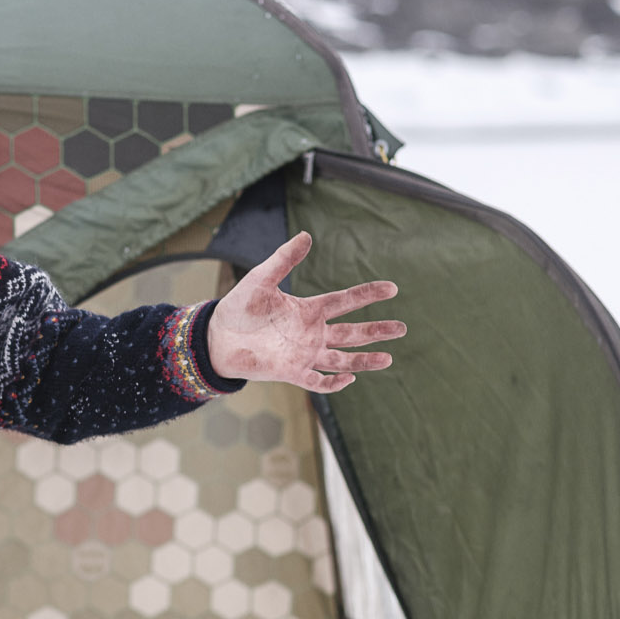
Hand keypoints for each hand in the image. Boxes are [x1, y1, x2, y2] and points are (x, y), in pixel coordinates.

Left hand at [202, 234, 402, 395]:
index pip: (345, 301)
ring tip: (389, 358)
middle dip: (377, 331)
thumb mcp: (261, 278)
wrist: (217, 337)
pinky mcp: (292, 372)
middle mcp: (312, 333)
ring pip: (343, 359)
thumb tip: (307, 236)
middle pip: (353, 333)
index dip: (368, 294)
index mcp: (309, 310)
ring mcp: (304, 354)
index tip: (392, 288)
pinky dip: (333, 383)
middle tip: (402, 329)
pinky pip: (318, 380)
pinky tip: (350, 379)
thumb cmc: (239, 307)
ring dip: (365, 360)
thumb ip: (284, 260)